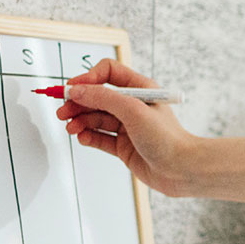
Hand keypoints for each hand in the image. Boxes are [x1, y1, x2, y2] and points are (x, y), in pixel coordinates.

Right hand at [54, 58, 196, 194]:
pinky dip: (88, 136)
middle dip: (78, 103)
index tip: (72, 89)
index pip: (108, 73)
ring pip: (96, 118)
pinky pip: (99, 137)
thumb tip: (77, 90)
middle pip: (98, 97)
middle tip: (62, 111)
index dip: (88, 78)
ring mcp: (127, 126)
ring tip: (70, 127)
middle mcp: (133, 106)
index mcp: (140, 89)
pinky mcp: (123, 146)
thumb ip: (103, 98)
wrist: (182, 170)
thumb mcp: (133, 111)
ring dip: (80, 120)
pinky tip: (82, 138)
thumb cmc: (167, 138)